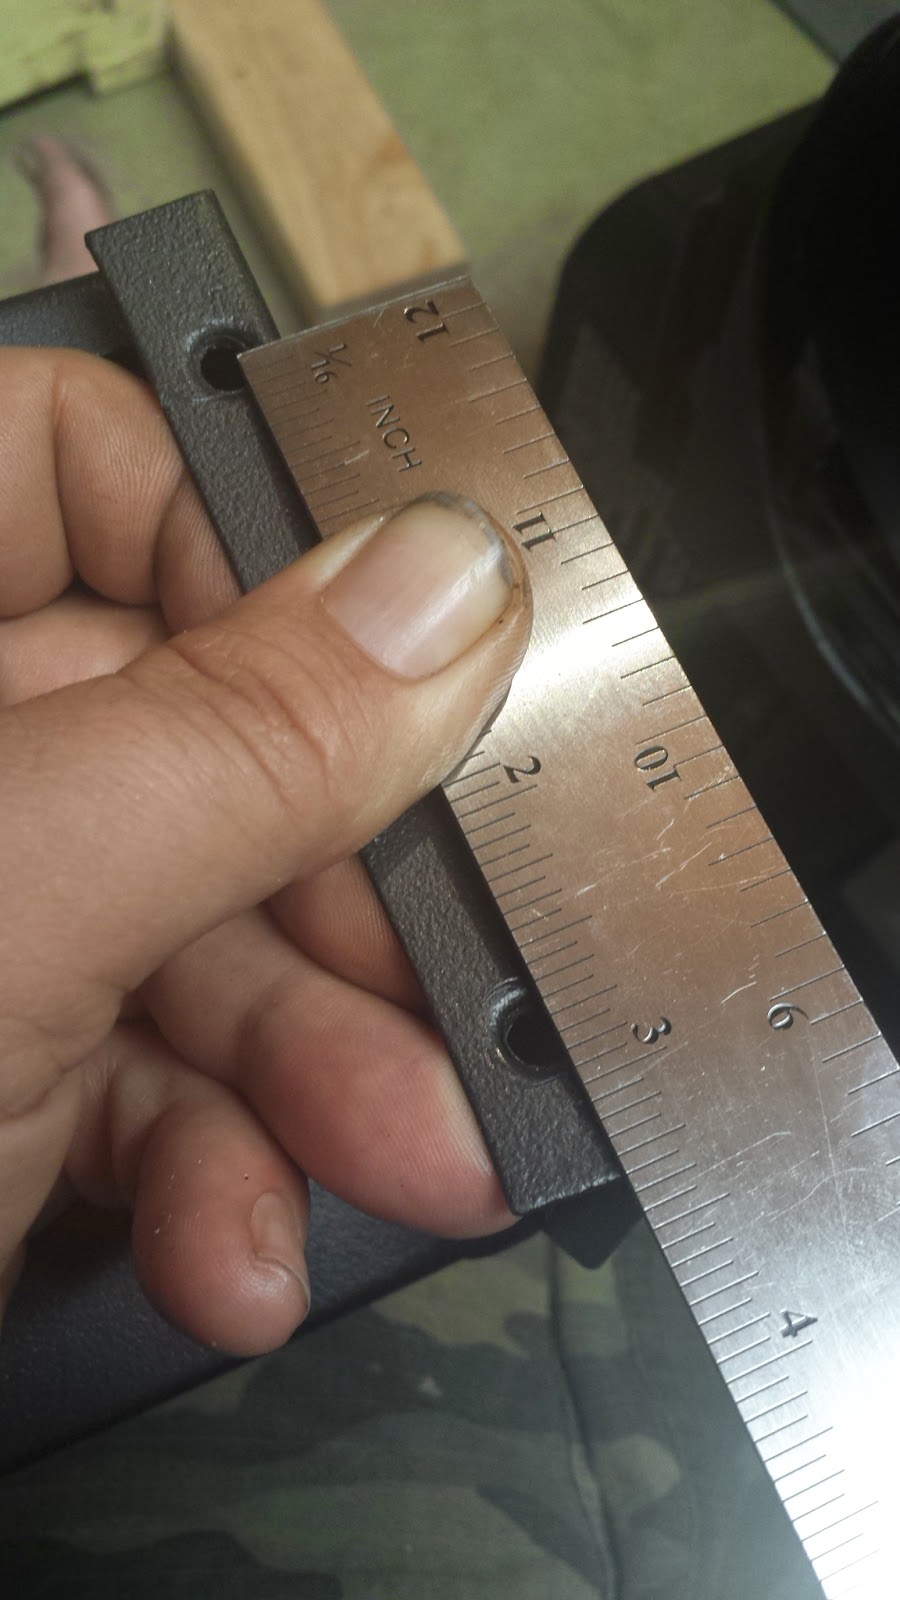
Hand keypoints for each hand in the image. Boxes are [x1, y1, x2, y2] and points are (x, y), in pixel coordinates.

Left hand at [0, 348, 530, 1354]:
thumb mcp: (4, 908)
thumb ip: (233, 743)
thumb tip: (448, 585)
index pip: (69, 456)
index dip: (244, 562)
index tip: (388, 702)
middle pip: (180, 735)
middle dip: (331, 894)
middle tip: (450, 990)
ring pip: (178, 927)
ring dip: (311, 1067)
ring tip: (406, 1162)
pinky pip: (122, 1070)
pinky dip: (207, 1166)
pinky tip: (237, 1256)